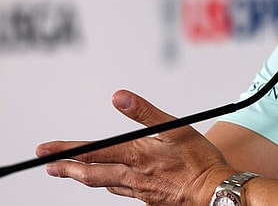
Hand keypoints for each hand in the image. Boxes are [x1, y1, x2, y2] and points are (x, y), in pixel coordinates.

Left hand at [36, 90, 231, 204]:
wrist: (216, 192)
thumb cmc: (200, 161)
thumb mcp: (175, 129)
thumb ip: (145, 112)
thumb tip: (119, 97)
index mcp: (137, 156)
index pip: (93, 152)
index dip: (66, 150)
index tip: (46, 150)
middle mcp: (133, 176)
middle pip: (91, 174)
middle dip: (68, 169)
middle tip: (50, 166)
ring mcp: (141, 191)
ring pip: (105, 185)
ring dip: (86, 178)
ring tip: (74, 174)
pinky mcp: (151, 201)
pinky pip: (124, 193)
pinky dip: (112, 186)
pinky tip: (113, 184)